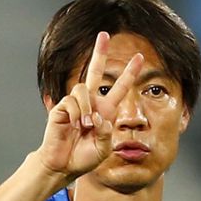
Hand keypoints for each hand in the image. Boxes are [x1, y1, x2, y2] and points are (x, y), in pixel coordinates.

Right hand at [38, 31, 143, 180]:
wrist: (64, 165)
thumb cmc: (84, 157)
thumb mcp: (103, 148)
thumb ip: (107, 134)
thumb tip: (99, 117)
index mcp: (105, 110)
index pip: (119, 87)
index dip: (129, 73)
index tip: (140, 57)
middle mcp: (90, 103)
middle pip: (94, 71)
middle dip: (100, 52)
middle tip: (104, 34)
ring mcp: (75, 104)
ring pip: (83, 89)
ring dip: (87, 108)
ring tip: (86, 126)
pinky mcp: (61, 108)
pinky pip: (70, 102)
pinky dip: (75, 114)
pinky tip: (74, 125)